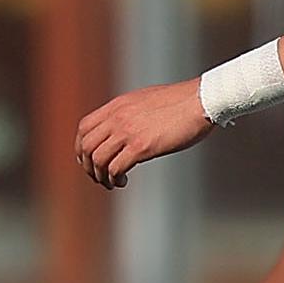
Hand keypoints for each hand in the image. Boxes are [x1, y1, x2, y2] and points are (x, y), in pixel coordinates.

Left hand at [74, 79, 213, 187]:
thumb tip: (128, 126)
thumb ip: (131, 112)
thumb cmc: (183, 101)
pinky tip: (123, 181)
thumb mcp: (147, 101)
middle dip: (87, 165)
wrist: (202, 100)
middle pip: (86, 146)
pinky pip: (116, 168)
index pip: (84, 127)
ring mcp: (128, 132)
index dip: (81, 146)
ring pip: (98, 159)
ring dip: (100, 175)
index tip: (88, 159)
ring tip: (111, 182)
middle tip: (97, 175)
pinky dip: (114, 178)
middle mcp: (117, 118)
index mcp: (117, 106)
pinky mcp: (142, 147)